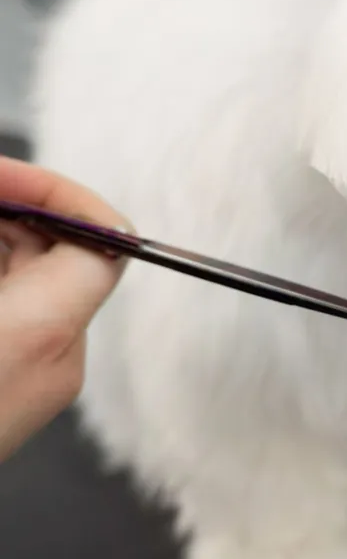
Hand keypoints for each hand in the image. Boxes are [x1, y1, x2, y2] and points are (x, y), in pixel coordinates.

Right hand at [0, 157, 128, 460]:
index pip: (107, 238)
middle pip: (65, 255)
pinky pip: (19, 319)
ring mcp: (39, 386)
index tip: (2, 176)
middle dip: (10, 213)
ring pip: (38, 286)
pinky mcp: (13, 399)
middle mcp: (57, 360)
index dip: (59, 193)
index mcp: (41, 330)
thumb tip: (2, 191)